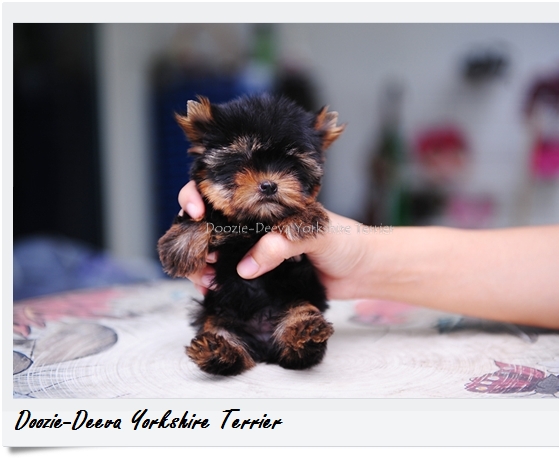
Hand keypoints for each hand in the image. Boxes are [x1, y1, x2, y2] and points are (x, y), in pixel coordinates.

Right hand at [177, 181, 368, 298]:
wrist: (363, 271)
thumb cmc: (347, 240)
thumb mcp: (316, 232)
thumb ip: (283, 243)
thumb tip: (246, 266)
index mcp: (265, 202)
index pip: (221, 188)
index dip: (199, 195)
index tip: (196, 212)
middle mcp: (254, 223)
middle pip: (208, 222)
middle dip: (192, 236)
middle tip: (197, 255)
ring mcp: (254, 249)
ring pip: (213, 251)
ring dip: (200, 263)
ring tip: (204, 279)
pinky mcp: (259, 275)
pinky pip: (228, 277)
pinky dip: (214, 283)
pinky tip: (211, 290)